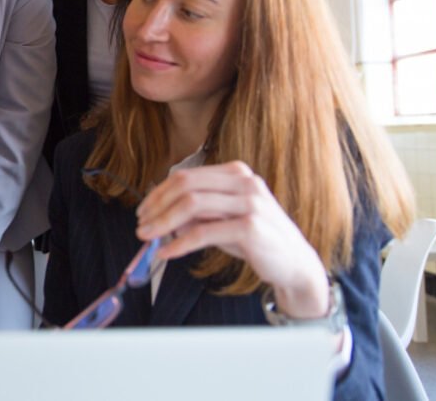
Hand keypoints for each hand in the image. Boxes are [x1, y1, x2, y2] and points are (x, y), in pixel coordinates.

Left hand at [135, 161, 329, 318]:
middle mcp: (244, 182)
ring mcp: (249, 202)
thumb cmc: (256, 239)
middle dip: (157, 206)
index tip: (143, 210)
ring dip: (163, 223)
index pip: (186, 176)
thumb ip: (195, 213)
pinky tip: (166, 252)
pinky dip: (179, 243)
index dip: (159, 193)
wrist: (294, 263)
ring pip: (191, 204)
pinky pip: (203, 232)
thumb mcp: (222, 220)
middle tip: (141, 225)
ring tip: (148, 237)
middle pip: (185, 185)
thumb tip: (158, 214)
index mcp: (235, 173)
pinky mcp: (250, 226)